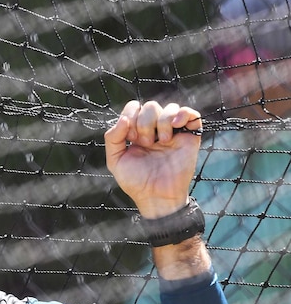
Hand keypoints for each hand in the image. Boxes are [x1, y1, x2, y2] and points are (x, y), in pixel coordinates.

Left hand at [104, 101, 201, 218]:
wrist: (157, 196)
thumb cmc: (136, 181)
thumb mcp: (115, 161)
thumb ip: (112, 138)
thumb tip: (124, 118)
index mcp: (137, 132)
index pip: (134, 108)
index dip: (131, 116)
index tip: (131, 137)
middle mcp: (155, 129)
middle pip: (151, 106)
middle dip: (146, 123)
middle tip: (146, 143)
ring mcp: (173, 132)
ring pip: (170, 108)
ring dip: (162, 122)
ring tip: (161, 142)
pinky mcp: (190, 137)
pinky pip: (191, 114)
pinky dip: (184, 114)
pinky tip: (175, 125)